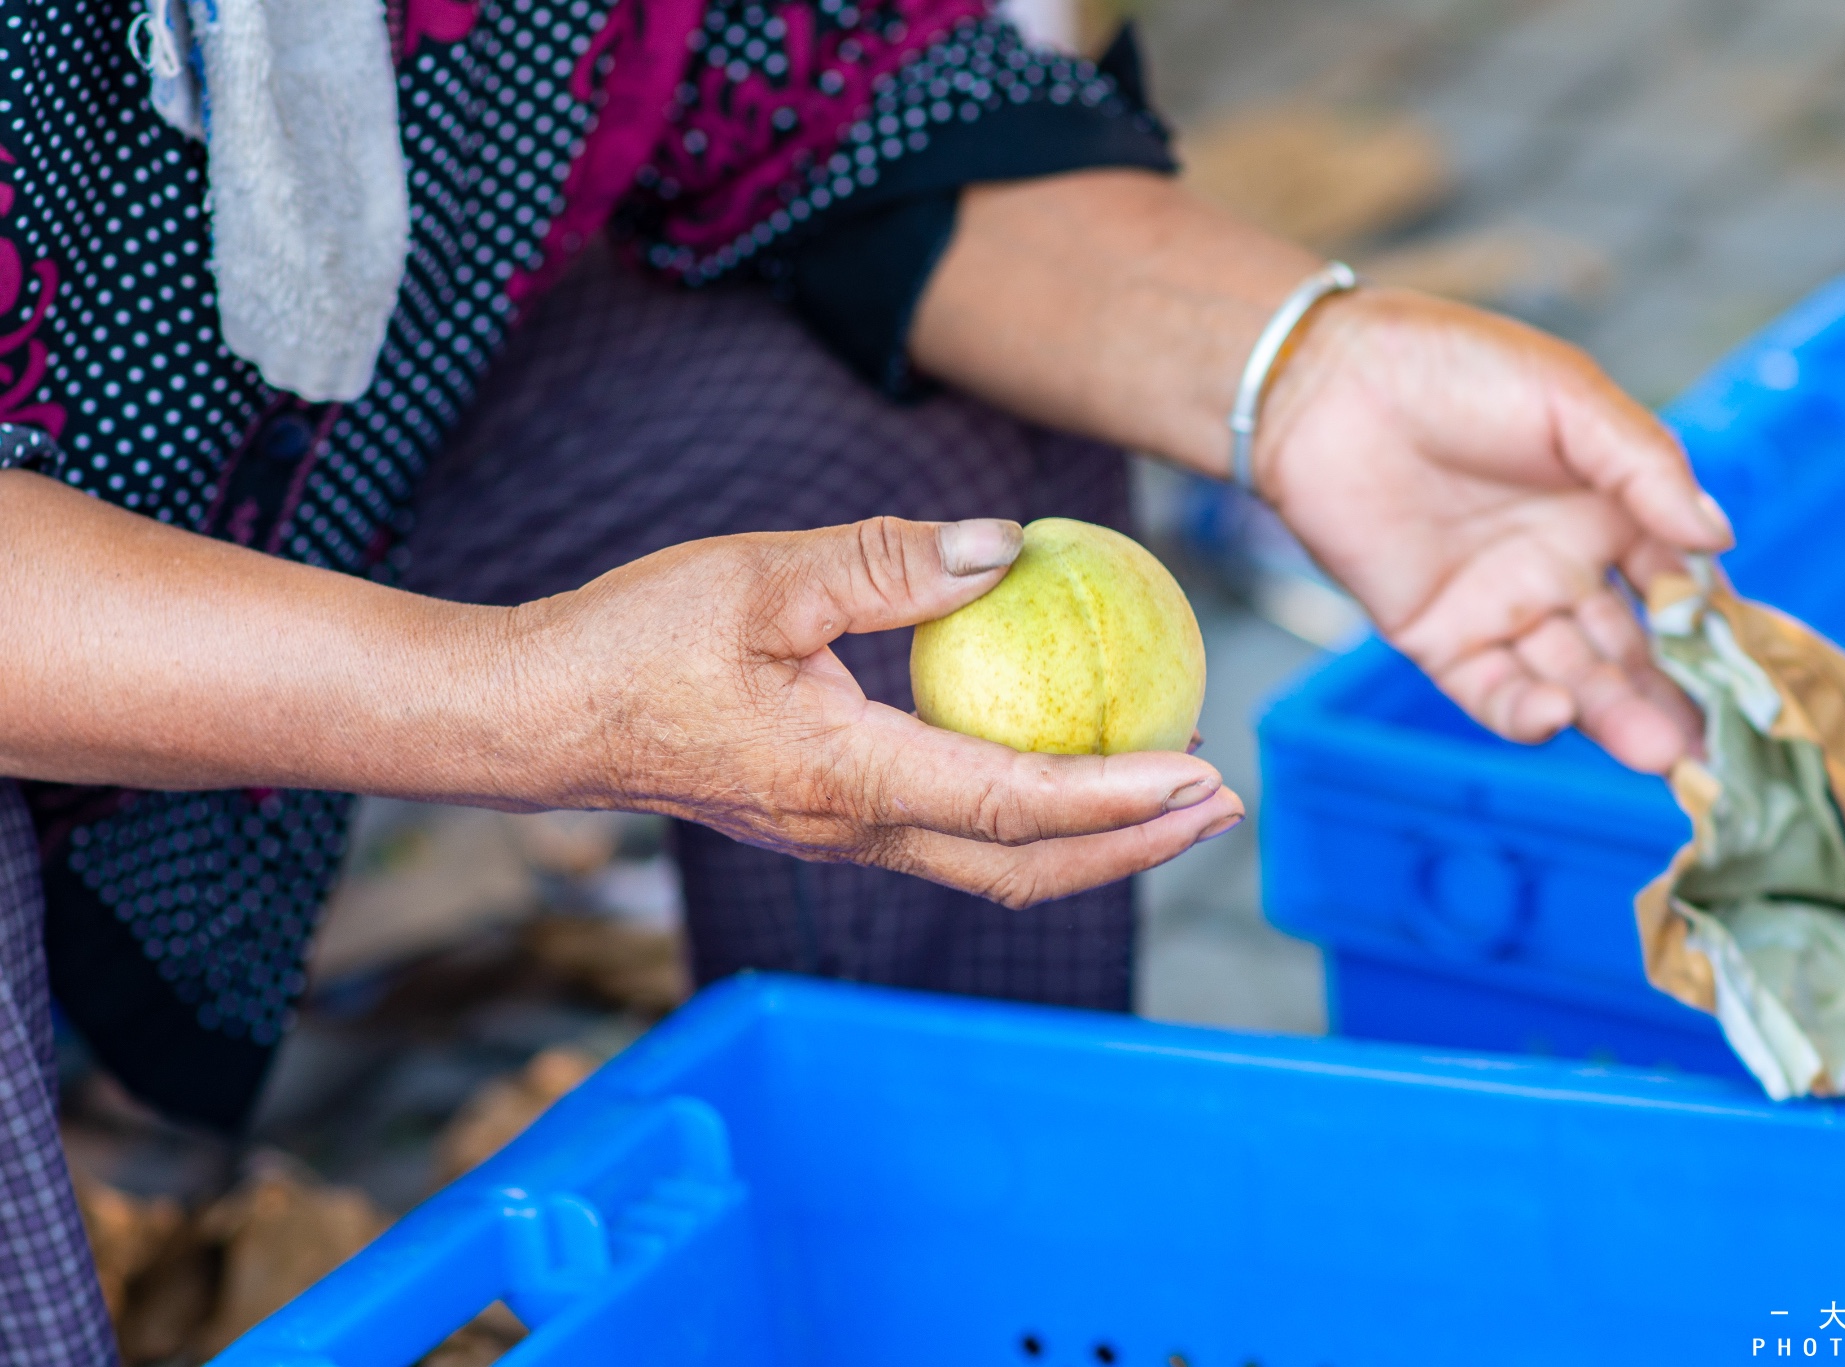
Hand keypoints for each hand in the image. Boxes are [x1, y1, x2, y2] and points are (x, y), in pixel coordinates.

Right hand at [518, 516, 1243, 906]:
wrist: (544, 718)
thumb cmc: (635, 643)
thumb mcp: (761, 577)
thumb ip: (888, 564)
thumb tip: (1009, 549)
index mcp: (845, 780)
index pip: (1012, 803)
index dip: (1117, 797)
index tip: (1202, 775)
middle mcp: (855, 832)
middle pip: (1024, 868)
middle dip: (1134, 848)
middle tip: (1224, 802)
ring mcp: (842, 839)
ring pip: (994, 866)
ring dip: (1093, 844)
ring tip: (1172, 800)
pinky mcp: (830, 822)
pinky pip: (955, 839)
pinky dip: (1032, 821)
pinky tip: (1063, 772)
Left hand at [1256, 288, 1731, 771]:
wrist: (1326, 383)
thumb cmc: (1453, 369)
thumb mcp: (1569, 399)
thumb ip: (1643, 466)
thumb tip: (1718, 538)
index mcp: (1611, 509)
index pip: (1681, 586)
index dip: (1716, 631)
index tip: (1758, 677)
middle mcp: (1565, 567)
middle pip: (1634, 651)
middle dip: (1675, 699)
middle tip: (1714, 750)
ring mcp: (1503, 606)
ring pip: (1574, 679)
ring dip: (1615, 717)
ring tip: (1658, 753)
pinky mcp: (1439, 635)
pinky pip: (1491, 690)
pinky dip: (1527, 711)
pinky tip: (1559, 712)